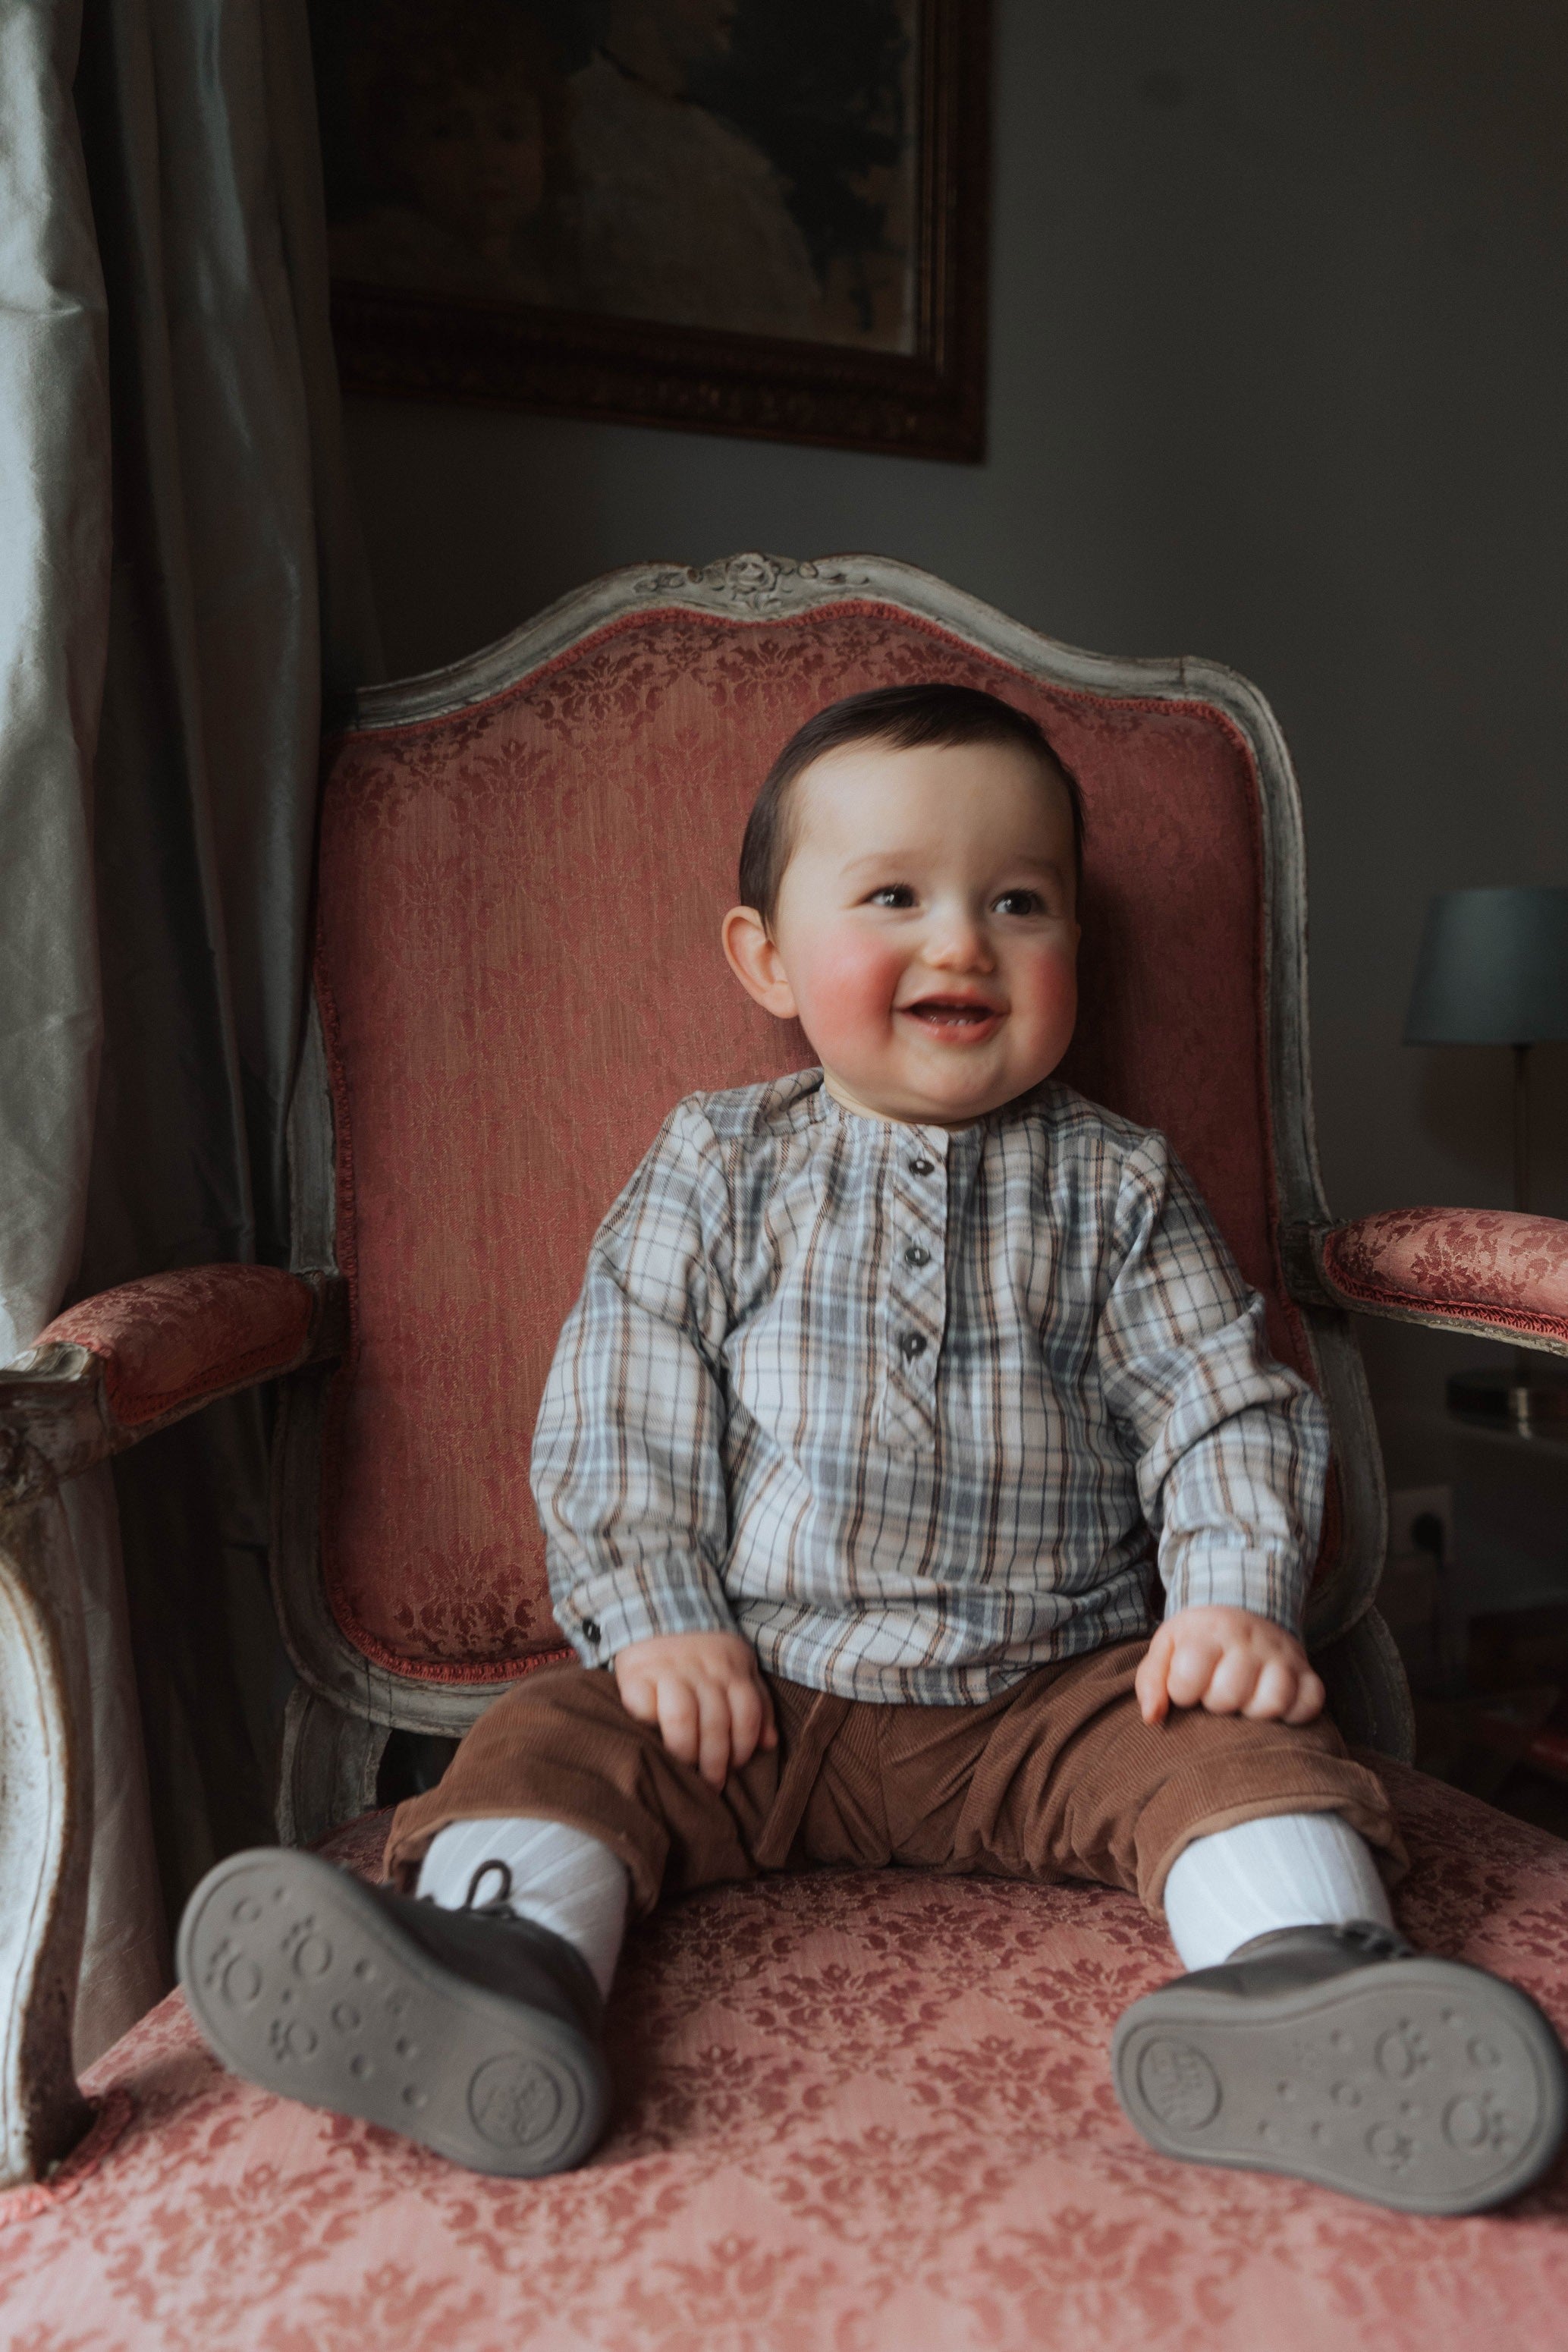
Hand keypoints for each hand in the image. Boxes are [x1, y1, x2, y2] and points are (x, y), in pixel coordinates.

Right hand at [613, 1630, 777, 1788]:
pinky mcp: (635, 1674)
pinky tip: (654, 1735)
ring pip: (682, 1718)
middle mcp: (702, 1668)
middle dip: (715, 1761)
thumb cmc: (703, 1651)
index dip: (744, 1745)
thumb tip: (769, 1745)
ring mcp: (668, 1670)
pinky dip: (650, 1724)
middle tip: (711, 1784)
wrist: (656, 1606)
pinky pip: (644, 1706)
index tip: (735, 1767)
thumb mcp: (737, 1666)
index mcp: (731, 1667)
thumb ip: (756, 1703)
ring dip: (686, 1751)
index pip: (748, 1711)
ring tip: (685, 1769)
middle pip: (716, 1721)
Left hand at [1136, 1605, 1324, 1727]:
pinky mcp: (1307, 1671)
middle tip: (1216, 1692)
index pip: (1189, 1677)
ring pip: (1273, 1701)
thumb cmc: (1199, 1641)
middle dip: (1216, 1703)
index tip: (1185, 1687)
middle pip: (1229, 1695)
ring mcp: (1281, 1655)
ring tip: (1243, 1701)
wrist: (1244, 1608)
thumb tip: (1152, 1717)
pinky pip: (1311, 1703)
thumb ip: (1151, 1681)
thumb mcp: (1167, 1648)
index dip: (1182, 1692)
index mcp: (1209, 1632)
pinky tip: (1275, 1706)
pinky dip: (1295, 1713)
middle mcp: (1249, 1640)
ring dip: (1254, 1711)